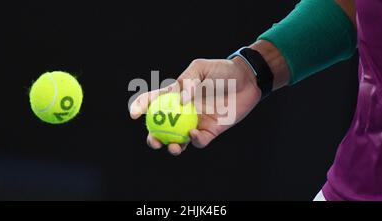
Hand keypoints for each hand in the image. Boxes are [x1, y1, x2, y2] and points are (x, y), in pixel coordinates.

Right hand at [129, 57, 261, 155]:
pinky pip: (199, 141)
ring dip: (172, 146)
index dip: (139, 107)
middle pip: (161, 128)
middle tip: (153, 140)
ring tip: (172, 147)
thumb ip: (188, 82)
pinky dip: (194, 141)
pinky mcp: (210, 131)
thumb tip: (179, 101)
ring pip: (178, 140)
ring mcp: (195, 123)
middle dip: (153, 137)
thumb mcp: (201, 68)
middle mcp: (182, 112)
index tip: (133, 114)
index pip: (153, 102)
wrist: (247, 80)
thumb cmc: (222, 70)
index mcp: (175, 95)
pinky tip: (194, 134)